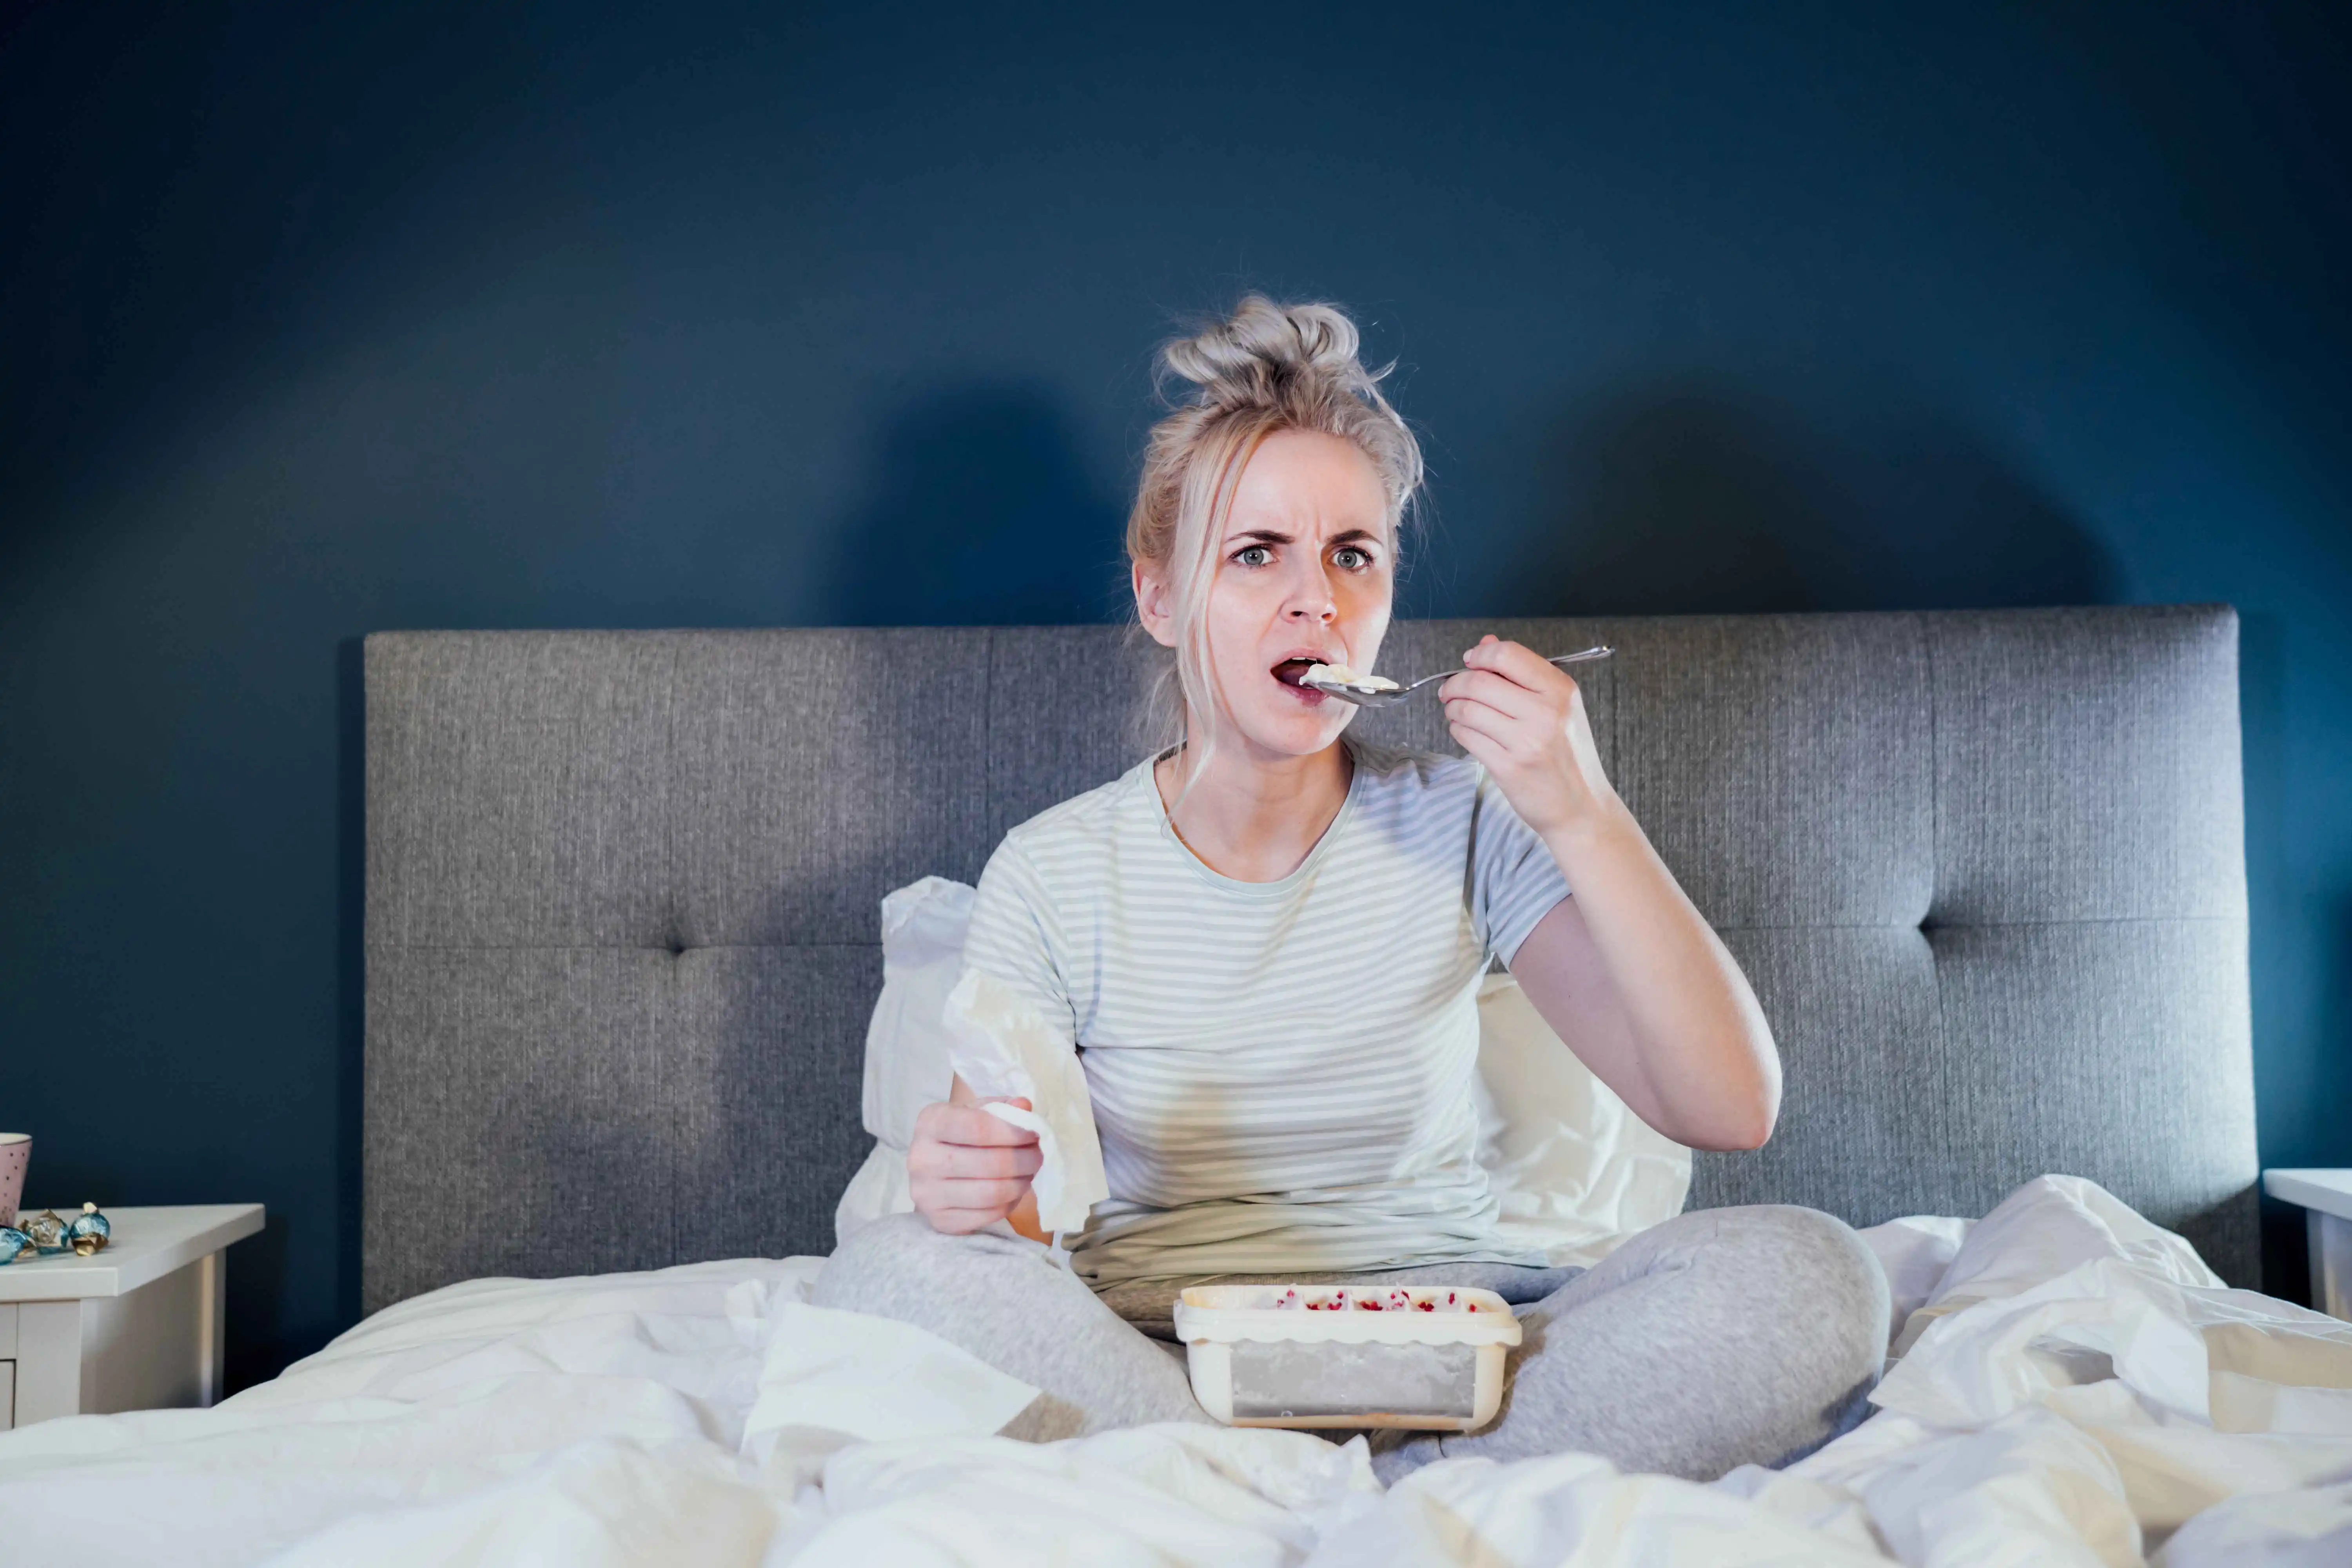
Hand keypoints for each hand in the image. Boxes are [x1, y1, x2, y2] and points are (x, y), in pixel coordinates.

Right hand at [908, 1095, 1043, 1234]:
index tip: (1035, 1133)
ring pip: (993, 1192)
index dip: (1014, 1132)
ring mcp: (927, 1195)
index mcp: (930, 1123)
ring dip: (1022, 1182)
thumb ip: (1002, 1108)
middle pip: (991, 1163)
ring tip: (1029, 1173)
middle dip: (1026, 1159)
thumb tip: (1025, 1106)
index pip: (979, 1128)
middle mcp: (921, 1159)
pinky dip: (1011, 1203)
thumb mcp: (975, 1112)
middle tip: (1038, 1155)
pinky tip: (1014, 1190)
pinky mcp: (939, 1221)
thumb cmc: (958, 1134)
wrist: (930, 1168)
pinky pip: (989, 1214)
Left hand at [1439, 635, 1619, 837]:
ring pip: (1467, 709)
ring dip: (1452, 708)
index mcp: (1560, 690)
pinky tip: (1465, 731)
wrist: (1581, 807)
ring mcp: (1526, 741)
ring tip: (1455, 711)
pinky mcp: (1508, 767)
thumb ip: (1522, 673)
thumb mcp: (1558, 707)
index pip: (1508, 654)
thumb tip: (1485, 643)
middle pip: (1479, 681)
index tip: (1470, 661)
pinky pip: (1466, 736)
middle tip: (1449, 690)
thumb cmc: (1567, 754)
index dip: (1480, 655)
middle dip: (1455, 683)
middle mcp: (1545, 712)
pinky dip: (1457, 730)